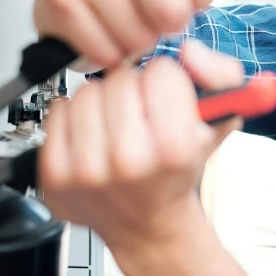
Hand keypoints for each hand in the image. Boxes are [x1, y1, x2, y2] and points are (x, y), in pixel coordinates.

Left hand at [37, 40, 245, 273]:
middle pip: (120, 78)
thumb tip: (189, 52)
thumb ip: (220, 74)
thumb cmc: (179, 168)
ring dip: (102, 101)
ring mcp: (86, 171)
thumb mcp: (218, 120)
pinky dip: (74, 118)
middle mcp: (127, 162)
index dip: (167, 81)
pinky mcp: (55, 175)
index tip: (168, 101)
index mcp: (173, 148)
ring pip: (86, 91)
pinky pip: (57, 111)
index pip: (160, 71)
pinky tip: (93, 136)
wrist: (147, 223)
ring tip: (117, 126)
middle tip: (142, 116)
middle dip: (133, 89)